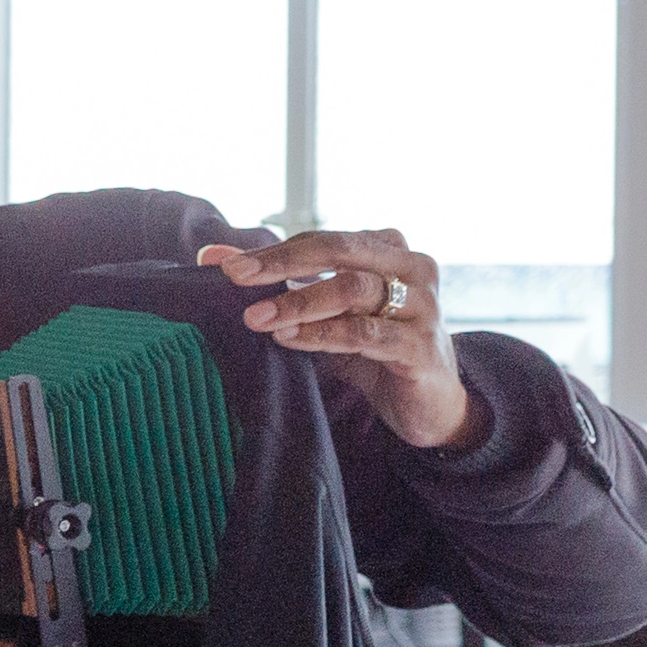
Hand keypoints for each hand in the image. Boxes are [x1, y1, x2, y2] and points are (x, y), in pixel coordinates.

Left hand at [198, 229, 486, 453]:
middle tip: (236, 277)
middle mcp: (411, 266)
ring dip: (299, 302)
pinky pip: (366, 333)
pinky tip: (289, 339)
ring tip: (256, 317)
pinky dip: (324, 335)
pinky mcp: (421, 346)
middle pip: (339, 250)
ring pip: (352, 289)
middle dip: (282, 263)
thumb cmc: (376, 354)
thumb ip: (282, 288)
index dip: (275, 250)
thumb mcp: (326, 319)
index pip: (324, 239)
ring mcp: (421, 304)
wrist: (431, 407)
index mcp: (387, 249)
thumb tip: (215, 259)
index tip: (225, 265)